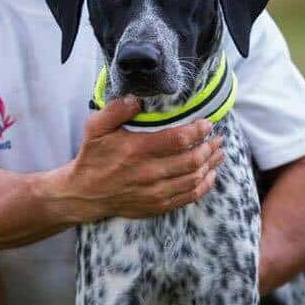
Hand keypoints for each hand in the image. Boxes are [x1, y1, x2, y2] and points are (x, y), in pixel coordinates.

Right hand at [66, 96, 223, 221]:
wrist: (84, 193)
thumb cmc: (93, 157)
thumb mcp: (95, 128)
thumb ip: (115, 110)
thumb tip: (137, 99)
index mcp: (137, 150)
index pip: (178, 139)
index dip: (198, 131)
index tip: (207, 123)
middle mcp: (149, 173)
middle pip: (192, 160)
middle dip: (210, 147)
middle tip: (218, 137)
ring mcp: (155, 192)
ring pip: (194, 178)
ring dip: (211, 164)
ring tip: (220, 152)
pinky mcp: (157, 205)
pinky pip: (188, 197)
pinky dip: (204, 185)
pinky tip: (211, 175)